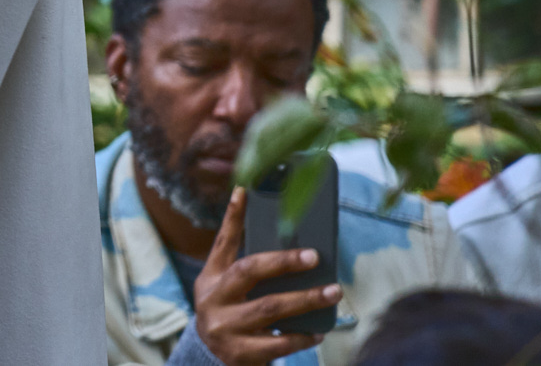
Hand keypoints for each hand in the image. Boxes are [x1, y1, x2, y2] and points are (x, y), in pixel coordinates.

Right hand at [190, 188, 343, 365]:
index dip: (233, 216)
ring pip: (270, 309)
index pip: (222, 242)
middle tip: (314, 256)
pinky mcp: (240, 353)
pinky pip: (278, 343)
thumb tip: (283, 238)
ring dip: (305, 299)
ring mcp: (225, 326)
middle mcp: (214, 298)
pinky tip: (319, 330)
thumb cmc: (227, 313)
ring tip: (332, 292)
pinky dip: (302, 336)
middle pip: (249, 272)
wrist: (208, 358)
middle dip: (283, 262)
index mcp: (211, 277)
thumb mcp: (225, 287)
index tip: (245, 190)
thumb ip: (246, 266)